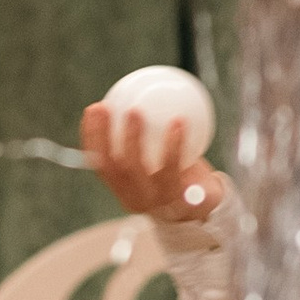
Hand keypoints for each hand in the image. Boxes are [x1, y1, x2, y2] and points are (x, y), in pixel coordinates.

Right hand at [80, 98, 226, 226]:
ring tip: (136, 111)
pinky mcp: (183, 204)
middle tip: (109, 107)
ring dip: (135, 139)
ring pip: (141, 170)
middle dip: (107, 137)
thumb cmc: (177, 173)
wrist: (207, 207)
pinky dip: (175, 145)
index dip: (91, 136)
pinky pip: (177, 171)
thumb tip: (134, 92)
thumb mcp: (157, 156)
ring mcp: (159, 204)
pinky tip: (179, 121)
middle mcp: (136, 199)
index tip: (94, 108)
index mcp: (122, 188)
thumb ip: (145, 135)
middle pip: (114, 167)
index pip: (99, 162)